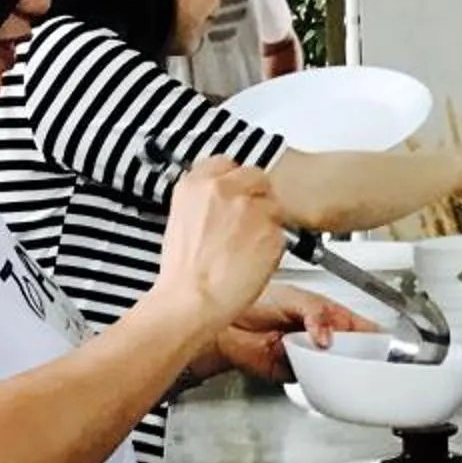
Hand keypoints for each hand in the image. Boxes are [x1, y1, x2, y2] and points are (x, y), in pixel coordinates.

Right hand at [157, 158, 287, 330]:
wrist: (193, 298)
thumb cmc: (184, 272)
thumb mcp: (181, 221)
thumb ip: (204, 201)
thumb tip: (219, 201)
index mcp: (197, 184)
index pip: (226, 164)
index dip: (233, 181)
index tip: (234, 194)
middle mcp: (225, 189)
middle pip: (256, 177)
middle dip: (255, 197)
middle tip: (247, 224)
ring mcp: (251, 208)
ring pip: (272, 205)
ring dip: (266, 223)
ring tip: (247, 249)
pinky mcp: (272, 230)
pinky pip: (281, 233)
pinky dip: (273, 246)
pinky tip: (253, 261)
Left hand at [214, 289, 371, 383]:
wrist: (226, 325)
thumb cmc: (256, 302)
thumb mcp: (294, 298)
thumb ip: (317, 314)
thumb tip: (328, 336)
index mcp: (327, 316)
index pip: (360, 326)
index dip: (375, 335)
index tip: (386, 344)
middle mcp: (322, 338)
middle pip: (352, 351)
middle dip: (358, 355)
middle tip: (360, 356)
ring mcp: (311, 356)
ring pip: (334, 368)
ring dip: (336, 367)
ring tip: (328, 356)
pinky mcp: (296, 373)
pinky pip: (313, 379)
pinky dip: (316, 376)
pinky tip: (312, 365)